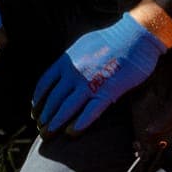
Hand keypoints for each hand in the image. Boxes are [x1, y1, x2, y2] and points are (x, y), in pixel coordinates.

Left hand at [32, 11, 167, 137]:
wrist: (137, 35)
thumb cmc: (113, 39)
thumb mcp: (82, 45)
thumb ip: (71, 61)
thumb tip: (62, 73)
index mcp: (67, 60)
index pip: (45, 84)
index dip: (38, 100)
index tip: (35, 112)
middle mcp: (74, 72)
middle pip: (53, 99)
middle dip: (45, 117)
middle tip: (41, 130)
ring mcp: (90, 82)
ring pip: (67, 108)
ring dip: (56, 123)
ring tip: (49, 135)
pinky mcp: (108, 91)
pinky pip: (90, 111)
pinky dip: (79, 124)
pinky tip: (72, 133)